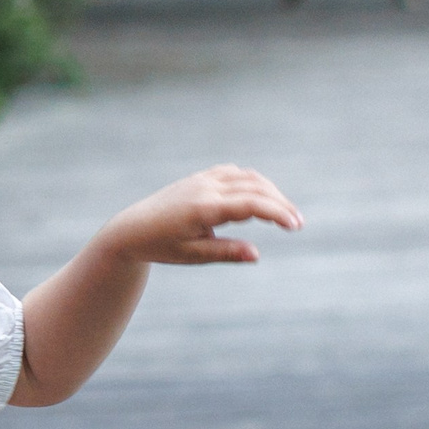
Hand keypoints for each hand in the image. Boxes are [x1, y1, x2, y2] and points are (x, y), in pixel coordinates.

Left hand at [98, 164, 301, 264]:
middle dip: (280, 204)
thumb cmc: (161, 246)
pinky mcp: (200, 178)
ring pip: (247, 177)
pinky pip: (233, 173)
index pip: (251, 204)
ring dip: (269, 191)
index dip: (277, 213)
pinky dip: (252, 182)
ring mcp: (202, 180)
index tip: (296, 226)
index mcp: (203, 208)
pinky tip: (260, 198)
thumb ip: (225, 253)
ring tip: (283, 214)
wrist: (131, 230)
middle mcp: (205, 188)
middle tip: (297, 224)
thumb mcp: (192, 255)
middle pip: (255, 187)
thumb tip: (256, 254)